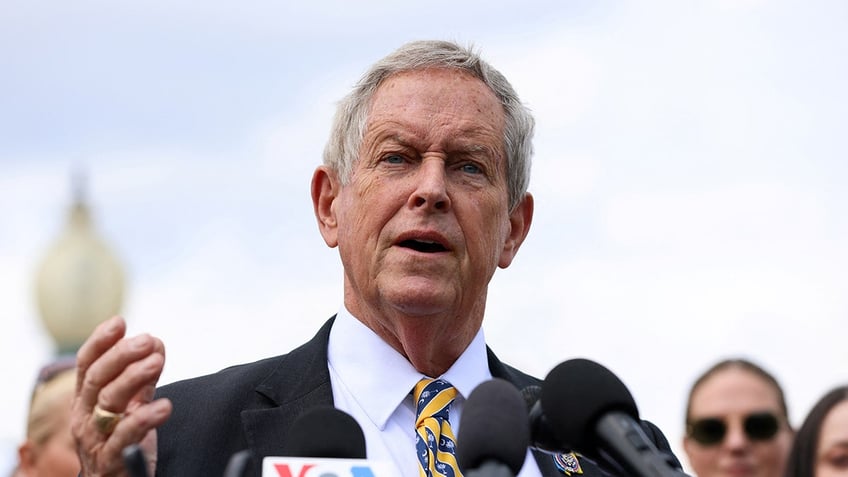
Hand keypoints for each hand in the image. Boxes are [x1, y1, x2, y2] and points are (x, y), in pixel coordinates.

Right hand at [72, 316, 172, 475]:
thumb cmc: (122, 440)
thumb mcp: (131, 405)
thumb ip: (142, 378)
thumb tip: (155, 342)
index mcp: (86, 399)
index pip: (87, 365)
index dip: (100, 342)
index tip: (119, 322)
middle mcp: (85, 416)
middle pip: (98, 379)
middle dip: (121, 356)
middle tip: (147, 339)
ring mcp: (95, 439)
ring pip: (108, 403)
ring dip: (133, 379)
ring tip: (156, 362)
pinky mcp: (111, 461)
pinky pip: (124, 437)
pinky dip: (143, 419)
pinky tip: (163, 406)